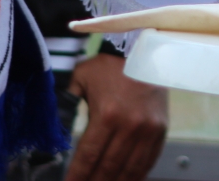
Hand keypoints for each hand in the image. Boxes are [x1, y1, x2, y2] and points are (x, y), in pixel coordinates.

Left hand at [65, 52, 168, 180]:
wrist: (145, 50)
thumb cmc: (109, 65)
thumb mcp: (82, 78)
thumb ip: (68, 101)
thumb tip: (56, 126)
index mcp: (106, 115)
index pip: (88, 156)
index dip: (77, 176)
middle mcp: (129, 126)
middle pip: (108, 168)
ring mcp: (148, 130)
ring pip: (130, 170)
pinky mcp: (161, 130)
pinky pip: (148, 160)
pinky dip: (137, 175)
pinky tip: (127, 180)